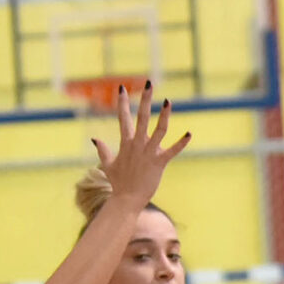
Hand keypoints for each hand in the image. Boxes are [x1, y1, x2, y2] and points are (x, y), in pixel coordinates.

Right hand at [91, 83, 192, 213]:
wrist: (126, 200)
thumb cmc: (118, 183)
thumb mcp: (108, 164)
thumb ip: (102, 150)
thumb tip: (94, 138)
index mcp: (126, 143)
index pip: (123, 118)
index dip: (122, 103)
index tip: (121, 88)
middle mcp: (137, 144)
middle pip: (141, 117)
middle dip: (145, 99)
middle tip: (149, 83)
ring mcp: (148, 153)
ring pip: (158, 130)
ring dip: (164, 115)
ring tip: (168, 101)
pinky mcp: (158, 163)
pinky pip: (171, 151)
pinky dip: (181, 143)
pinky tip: (189, 134)